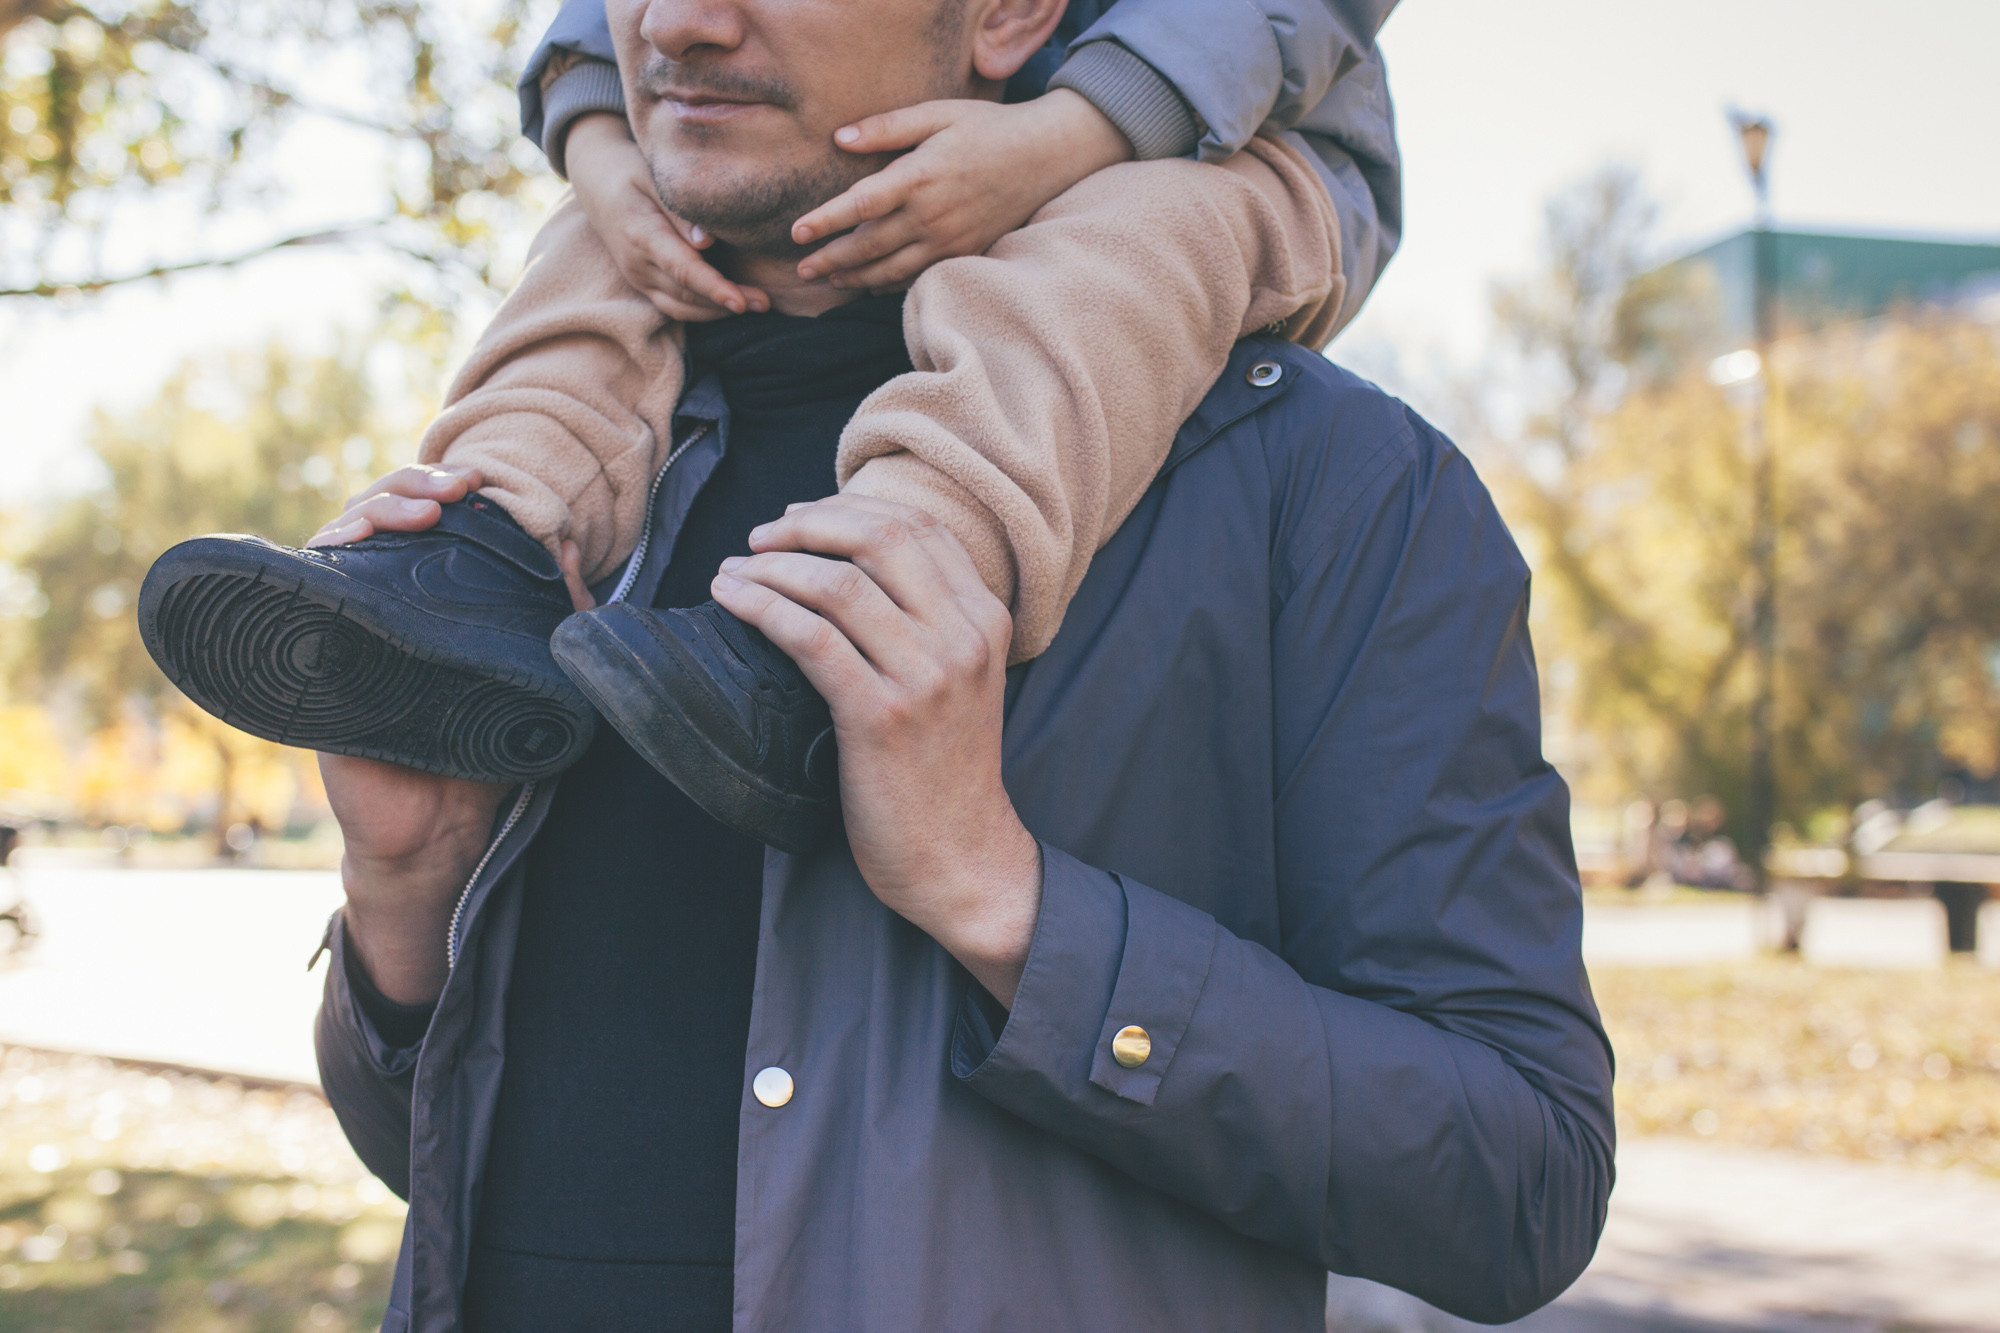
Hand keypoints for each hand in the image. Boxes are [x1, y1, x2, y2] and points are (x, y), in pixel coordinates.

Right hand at [307, 464, 592, 1001]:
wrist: (446, 832)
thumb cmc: (487, 751)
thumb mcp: (534, 674)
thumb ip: (555, 618)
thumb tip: (568, 549)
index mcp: (429, 597)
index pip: (423, 520)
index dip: (440, 488)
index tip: (478, 483)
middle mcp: (381, 603)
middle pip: (377, 517)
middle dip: (409, 488)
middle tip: (450, 490)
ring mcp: (343, 630)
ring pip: (338, 545)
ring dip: (369, 512)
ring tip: (416, 512)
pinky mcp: (315, 667)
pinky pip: (302, 604)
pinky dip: (318, 565)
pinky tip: (342, 547)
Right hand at [565, 112, 768, 319]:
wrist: (596, 182)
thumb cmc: (630, 171)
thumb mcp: (652, 176)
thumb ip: (679, 210)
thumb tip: (707, 242)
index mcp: (640, 235)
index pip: (682, 270)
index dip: (713, 288)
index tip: (741, 302)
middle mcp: (637, 264)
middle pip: (686, 295)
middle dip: (726, 304)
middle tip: (765, 303)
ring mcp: (638, 277)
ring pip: (681, 308)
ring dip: (718, 312)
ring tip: (757, 305)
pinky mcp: (644, 283)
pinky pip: (675, 306)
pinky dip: (704, 310)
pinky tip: (732, 303)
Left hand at [710, 496, 1041, 1004]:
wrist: (960, 856)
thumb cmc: (944, 771)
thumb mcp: (960, 682)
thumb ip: (928, 623)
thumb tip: (849, 566)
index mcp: (987, 620)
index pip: (921, 525)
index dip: (851, 508)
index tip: (801, 516)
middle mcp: (963, 638)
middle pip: (880, 538)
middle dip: (808, 523)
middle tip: (762, 536)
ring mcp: (925, 676)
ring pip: (838, 583)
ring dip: (772, 565)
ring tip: (734, 572)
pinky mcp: (879, 715)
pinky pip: (810, 636)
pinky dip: (762, 606)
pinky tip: (733, 601)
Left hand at [790, 89, 1132, 293]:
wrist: (1045, 156)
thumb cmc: (987, 127)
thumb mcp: (938, 112)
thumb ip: (887, 127)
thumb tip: (840, 138)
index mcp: (920, 176)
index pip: (859, 205)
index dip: (825, 222)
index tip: (796, 233)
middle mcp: (932, 215)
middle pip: (869, 247)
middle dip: (831, 261)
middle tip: (802, 270)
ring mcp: (949, 239)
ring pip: (892, 270)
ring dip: (856, 279)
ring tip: (830, 282)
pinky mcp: (965, 252)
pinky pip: (919, 276)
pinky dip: (890, 284)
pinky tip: (871, 283)